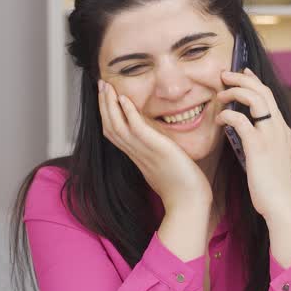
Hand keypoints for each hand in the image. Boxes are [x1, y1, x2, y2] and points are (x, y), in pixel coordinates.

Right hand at [98, 80, 210, 210]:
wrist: (190, 205)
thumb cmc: (184, 190)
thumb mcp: (167, 168)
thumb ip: (160, 156)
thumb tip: (163, 149)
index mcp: (138, 158)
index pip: (115, 134)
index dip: (108, 115)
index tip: (106, 98)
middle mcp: (136, 154)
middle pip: (110, 127)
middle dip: (104, 105)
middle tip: (101, 85)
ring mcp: (145, 152)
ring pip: (117, 126)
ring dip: (110, 104)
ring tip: (107, 86)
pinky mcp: (157, 150)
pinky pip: (136, 128)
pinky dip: (128, 112)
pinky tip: (124, 98)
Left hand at [214, 68, 290, 221]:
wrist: (283, 205)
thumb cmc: (273, 188)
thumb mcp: (269, 159)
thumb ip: (259, 144)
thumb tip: (243, 135)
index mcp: (281, 130)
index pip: (268, 96)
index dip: (254, 81)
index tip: (241, 73)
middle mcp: (278, 128)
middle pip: (262, 91)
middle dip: (242, 78)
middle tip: (224, 74)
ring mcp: (270, 136)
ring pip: (255, 99)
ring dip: (235, 91)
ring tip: (220, 93)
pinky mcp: (259, 147)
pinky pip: (241, 121)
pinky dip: (228, 115)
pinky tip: (219, 120)